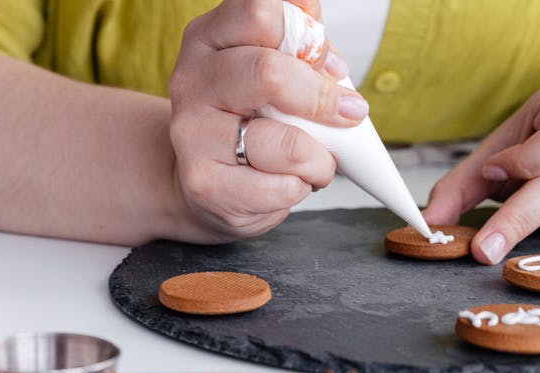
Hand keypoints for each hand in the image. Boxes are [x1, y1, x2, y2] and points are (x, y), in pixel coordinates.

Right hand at [167, 0, 367, 241]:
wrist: (204, 178)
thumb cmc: (247, 118)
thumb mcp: (271, 67)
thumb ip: (301, 49)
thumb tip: (330, 59)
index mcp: (210, 37)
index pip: (259, 12)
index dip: (307, 36)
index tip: (330, 63)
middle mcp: (193, 79)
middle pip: (269, 72)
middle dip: (322, 98)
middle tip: (347, 114)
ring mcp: (192, 133)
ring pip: (286, 144)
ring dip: (320, 158)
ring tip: (316, 160)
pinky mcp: (204, 183)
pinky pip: (280, 187)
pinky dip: (300, 188)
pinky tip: (289, 183)